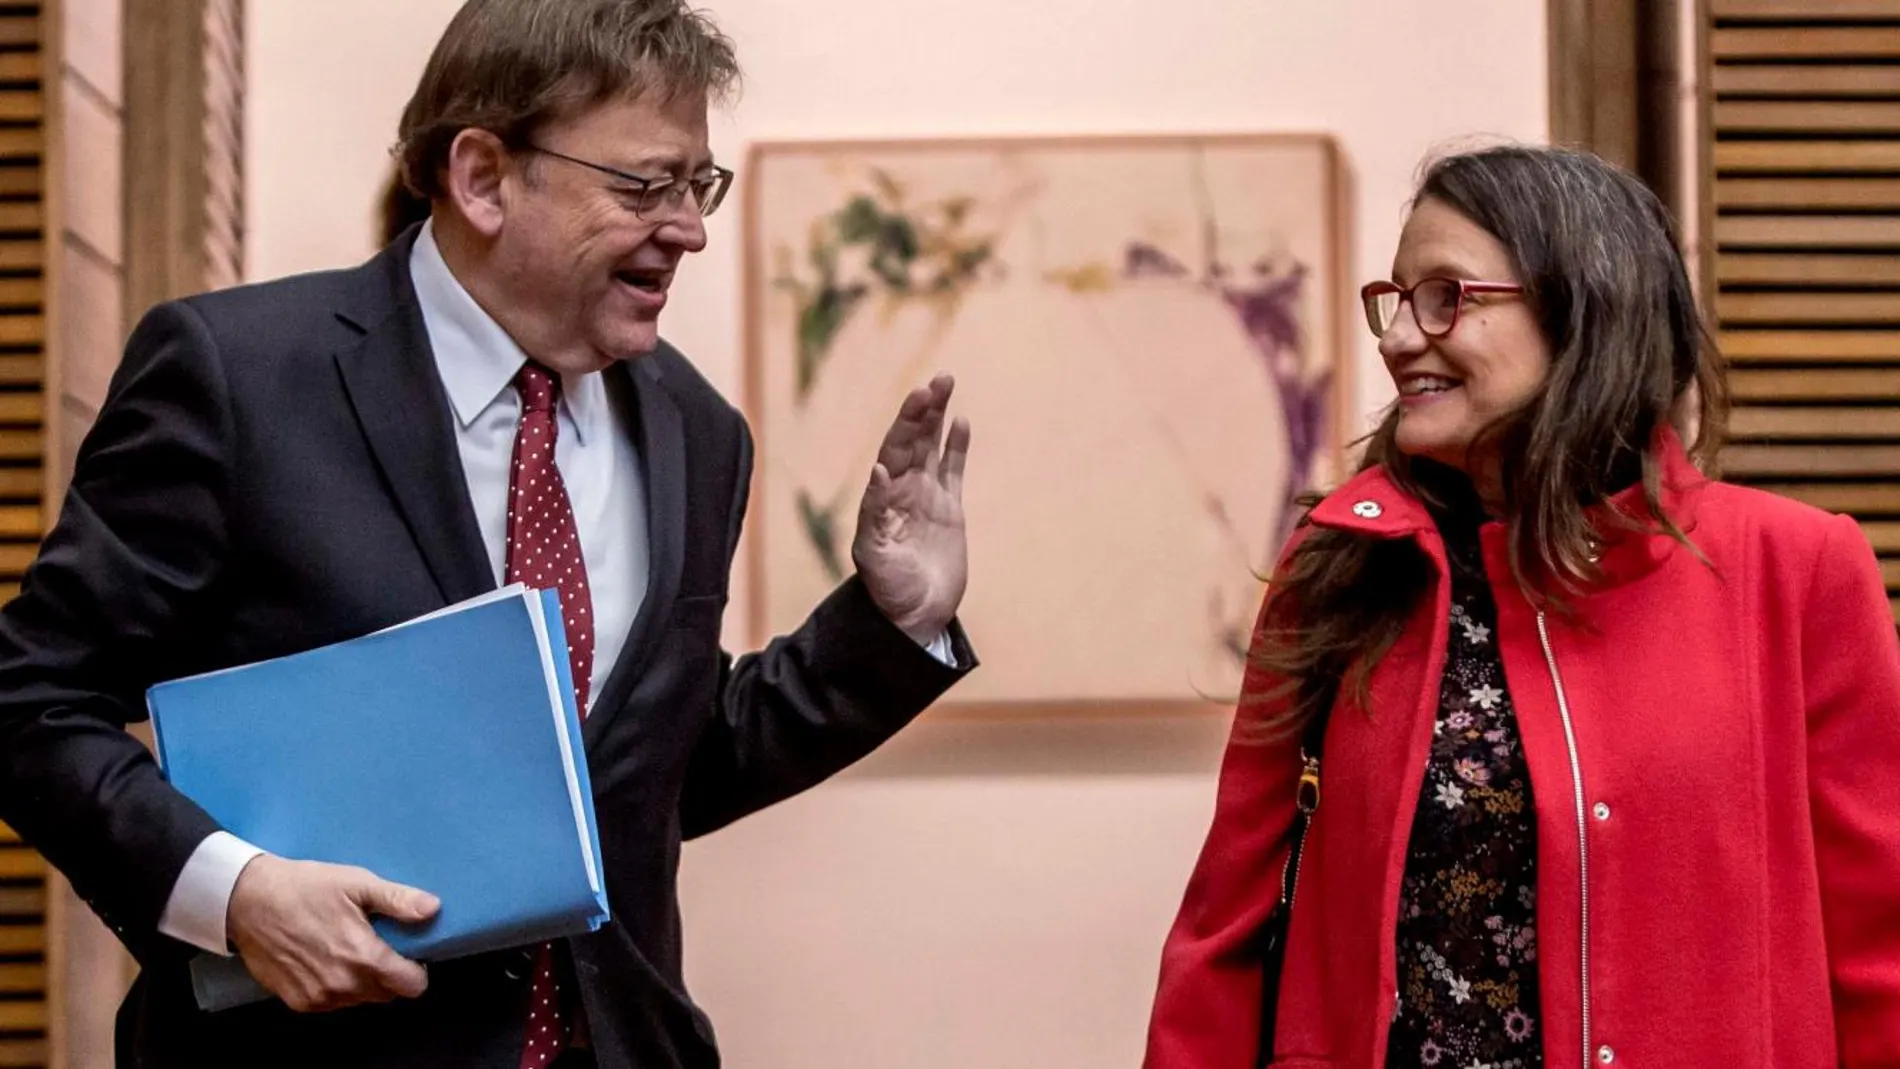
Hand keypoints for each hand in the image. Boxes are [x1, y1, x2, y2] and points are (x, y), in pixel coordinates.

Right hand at [226, 855, 438, 1012]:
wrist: (247, 901)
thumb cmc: (306, 887)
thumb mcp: (357, 883)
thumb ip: (398, 900)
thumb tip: (434, 909)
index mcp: (363, 958)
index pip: (411, 986)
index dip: (415, 969)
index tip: (407, 952)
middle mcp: (343, 986)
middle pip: (387, 993)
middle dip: (389, 974)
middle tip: (376, 944)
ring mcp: (319, 998)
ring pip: (360, 999)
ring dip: (362, 982)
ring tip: (348, 949)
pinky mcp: (299, 1002)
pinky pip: (333, 1002)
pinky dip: (337, 987)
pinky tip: (326, 960)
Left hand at [852, 373, 970, 644]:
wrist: (913, 616)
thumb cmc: (888, 588)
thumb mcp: (874, 552)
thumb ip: (875, 510)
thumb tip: (879, 469)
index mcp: (883, 496)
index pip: (895, 449)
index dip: (906, 422)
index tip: (919, 397)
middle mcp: (904, 491)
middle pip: (914, 440)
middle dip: (925, 410)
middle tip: (939, 380)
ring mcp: (927, 498)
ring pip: (933, 448)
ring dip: (939, 417)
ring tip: (946, 383)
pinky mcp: (950, 512)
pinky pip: (954, 471)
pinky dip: (957, 447)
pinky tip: (961, 422)